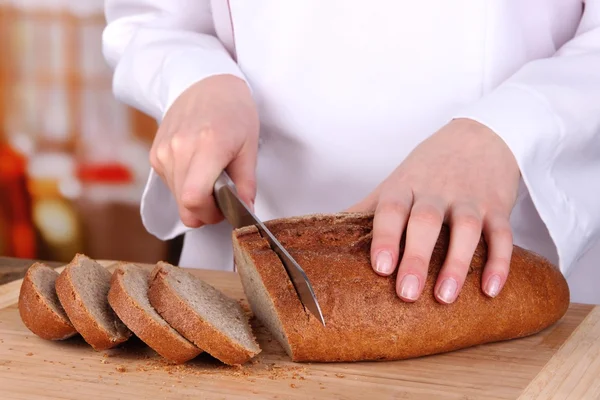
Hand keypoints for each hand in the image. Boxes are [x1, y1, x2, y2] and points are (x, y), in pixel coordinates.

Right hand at [150, 74, 259, 227]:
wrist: (205, 82)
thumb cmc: (233, 110)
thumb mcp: (249, 146)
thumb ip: (247, 183)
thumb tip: (246, 212)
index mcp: (207, 146)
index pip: (194, 199)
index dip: (209, 214)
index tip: (224, 210)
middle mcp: (179, 150)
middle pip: (184, 205)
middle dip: (205, 211)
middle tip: (222, 198)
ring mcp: (163, 152)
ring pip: (176, 198)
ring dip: (195, 198)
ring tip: (212, 176)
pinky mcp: (155, 154)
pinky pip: (170, 184)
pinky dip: (185, 185)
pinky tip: (198, 168)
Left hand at [347, 118, 520, 303]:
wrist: (481, 134)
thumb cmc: (430, 166)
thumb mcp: (397, 181)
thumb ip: (368, 208)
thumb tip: (327, 232)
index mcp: (406, 186)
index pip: (392, 209)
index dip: (385, 237)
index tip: (380, 267)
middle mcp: (437, 191)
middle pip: (426, 222)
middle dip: (417, 257)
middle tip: (407, 293)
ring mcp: (470, 198)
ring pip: (466, 229)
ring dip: (457, 264)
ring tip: (445, 297)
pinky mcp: (498, 206)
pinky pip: (502, 234)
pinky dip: (499, 262)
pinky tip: (490, 289)